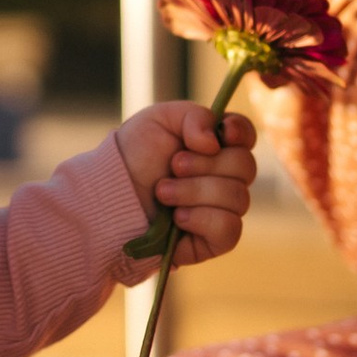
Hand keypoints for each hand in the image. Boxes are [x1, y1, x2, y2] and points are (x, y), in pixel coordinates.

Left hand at [113, 104, 258, 265]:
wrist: (109, 197)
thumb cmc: (134, 156)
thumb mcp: (159, 120)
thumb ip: (194, 116)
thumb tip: (216, 142)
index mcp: (215, 146)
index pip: (247, 136)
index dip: (241, 133)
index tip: (223, 134)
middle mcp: (224, 177)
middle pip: (245, 167)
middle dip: (205, 164)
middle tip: (173, 166)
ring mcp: (221, 209)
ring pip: (238, 198)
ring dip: (195, 192)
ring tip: (163, 192)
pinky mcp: (214, 240)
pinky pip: (229, 229)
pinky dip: (203, 220)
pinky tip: (177, 218)